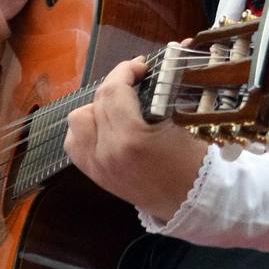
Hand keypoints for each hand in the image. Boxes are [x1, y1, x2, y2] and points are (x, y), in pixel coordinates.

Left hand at [65, 58, 208, 224]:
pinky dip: (86, 130)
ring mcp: (97, 165)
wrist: (191, 203)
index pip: (115, 90)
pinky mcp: (95, 176)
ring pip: (78, 121)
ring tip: (118, 107)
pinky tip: (105, 127)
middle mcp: (107, 151)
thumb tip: (150, 66)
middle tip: (135, 80)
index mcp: (131, 137)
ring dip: (96, 107)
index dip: (125, 70)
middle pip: (98, 101)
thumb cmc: (193, 163)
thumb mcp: (179, 123)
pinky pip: (75, 144)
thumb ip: (156, 96)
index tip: (140, 66)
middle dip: (116, 84)